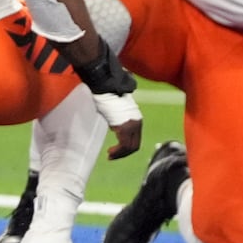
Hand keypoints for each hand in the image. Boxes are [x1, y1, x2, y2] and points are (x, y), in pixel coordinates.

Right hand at [73, 41, 142, 159]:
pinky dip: (118, 152)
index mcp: (136, 119)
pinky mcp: (125, 127)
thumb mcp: (114, 109)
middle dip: (123, 153)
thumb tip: (115, 125)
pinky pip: (123, 145)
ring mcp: (132, 125)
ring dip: (120, 154)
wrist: (105, 86)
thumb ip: (118, 118)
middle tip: (111, 156)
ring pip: (129, 147)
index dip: (126, 148)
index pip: (135, 139)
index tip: (114, 150)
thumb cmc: (106, 94)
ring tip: (110, 155)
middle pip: (134, 145)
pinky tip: (110, 152)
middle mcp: (137, 123)